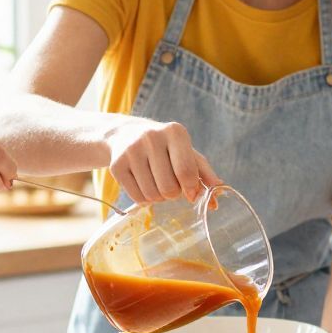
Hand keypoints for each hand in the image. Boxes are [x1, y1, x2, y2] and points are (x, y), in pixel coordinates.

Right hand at [104, 117, 221, 203]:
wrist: (125, 134)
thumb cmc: (166, 147)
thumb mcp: (187, 153)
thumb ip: (204, 174)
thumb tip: (215, 200)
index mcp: (175, 132)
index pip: (186, 171)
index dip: (191, 189)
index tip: (191, 193)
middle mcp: (151, 137)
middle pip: (169, 188)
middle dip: (173, 193)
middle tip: (170, 184)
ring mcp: (131, 150)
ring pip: (152, 195)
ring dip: (158, 197)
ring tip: (157, 183)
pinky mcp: (116, 165)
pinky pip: (136, 198)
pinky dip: (143, 199)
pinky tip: (143, 184)